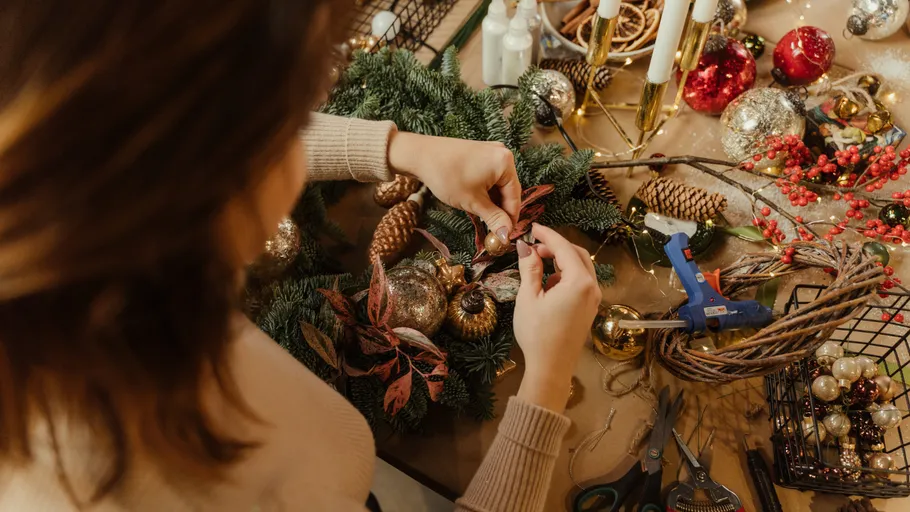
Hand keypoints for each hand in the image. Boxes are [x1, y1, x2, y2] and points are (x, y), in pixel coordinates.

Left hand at [387, 131, 520, 241]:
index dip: (510, 219)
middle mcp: (503, 154)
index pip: (515, 197)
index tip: (505, 236)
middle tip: (493, 230)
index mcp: (505, 163)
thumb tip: (506, 235)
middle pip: (508, 190)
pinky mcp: (481, 153)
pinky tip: (477, 203)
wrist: (420, 156)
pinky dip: (486, 191)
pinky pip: (490, 177)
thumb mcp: (473, 202)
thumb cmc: (446, 177)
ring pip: (498, 185)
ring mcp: (491, 152)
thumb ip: (493, 218)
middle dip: (500, 210)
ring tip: (483, 217)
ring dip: (492, 202)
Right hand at [513, 224, 601, 412]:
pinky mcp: (590, 308)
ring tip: (538, 263)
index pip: (564, 248)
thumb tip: (526, 246)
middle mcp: (592, 287)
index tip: (533, 227)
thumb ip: (530, 268)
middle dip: (556, 247)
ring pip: (580, 268)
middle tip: (535, 246)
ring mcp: (594, 299)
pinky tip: (547, 285)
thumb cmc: (537, 333)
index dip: (548, 235)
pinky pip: (581, 282)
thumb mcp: (529, 297)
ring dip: (561, 261)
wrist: (551, 368)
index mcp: (579, 282)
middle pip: (577, 255)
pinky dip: (565, 276)